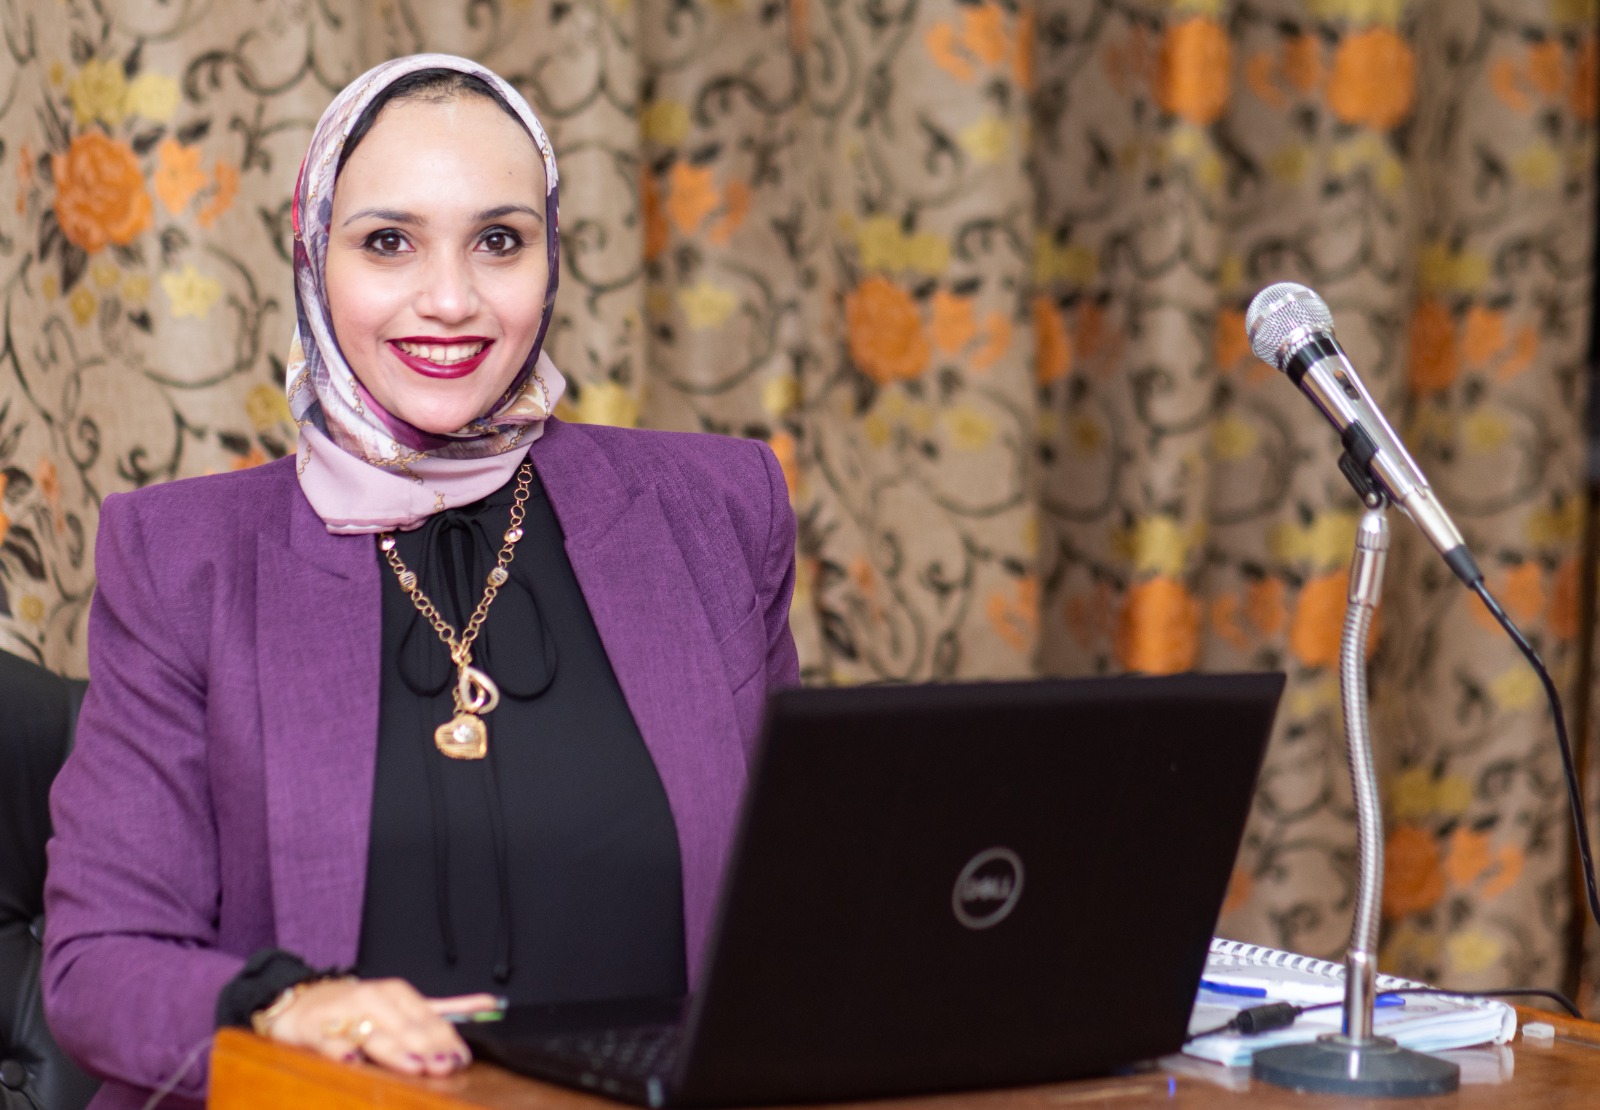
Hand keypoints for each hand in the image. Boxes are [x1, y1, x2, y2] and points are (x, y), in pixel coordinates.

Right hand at [259, 977, 498, 1076]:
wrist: (304, 1000)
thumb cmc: (360, 1008)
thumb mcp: (404, 1005)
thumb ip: (445, 1009)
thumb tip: (490, 1005)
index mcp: (398, 994)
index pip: (429, 1018)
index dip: (446, 1040)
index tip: (461, 1059)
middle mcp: (374, 999)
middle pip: (405, 1027)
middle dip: (426, 1048)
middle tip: (443, 1067)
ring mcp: (345, 1013)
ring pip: (374, 1033)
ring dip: (395, 1051)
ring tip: (413, 1067)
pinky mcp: (315, 1028)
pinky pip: (331, 1042)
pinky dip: (344, 1052)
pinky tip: (355, 1063)